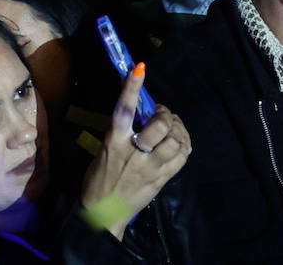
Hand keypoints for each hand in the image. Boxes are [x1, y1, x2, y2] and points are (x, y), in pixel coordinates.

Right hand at [81, 65, 190, 240]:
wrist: (103, 213)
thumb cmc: (98, 178)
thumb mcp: (104, 150)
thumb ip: (122, 134)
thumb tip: (139, 115)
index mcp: (113, 141)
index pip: (124, 109)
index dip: (132, 87)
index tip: (139, 68)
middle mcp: (134, 153)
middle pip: (160, 126)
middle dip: (166, 115)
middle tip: (163, 114)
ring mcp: (150, 168)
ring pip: (175, 143)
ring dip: (178, 131)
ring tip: (173, 129)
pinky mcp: (161, 180)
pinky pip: (181, 159)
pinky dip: (184, 146)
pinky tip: (180, 143)